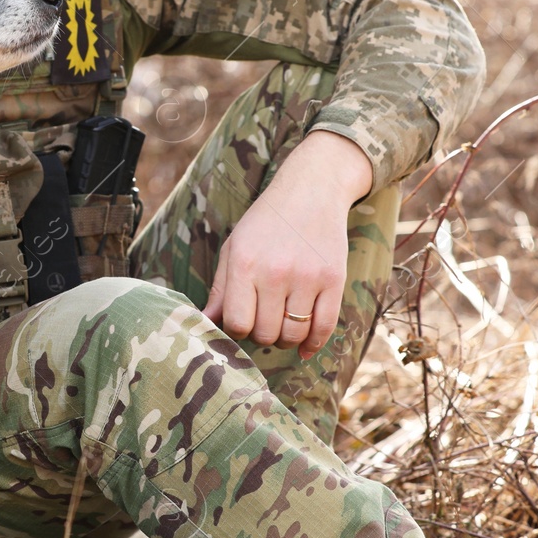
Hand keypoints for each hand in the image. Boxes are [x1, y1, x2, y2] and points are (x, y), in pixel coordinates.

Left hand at [203, 132, 372, 359]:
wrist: (311, 190)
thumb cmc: (265, 223)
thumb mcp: (234, 248)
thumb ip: (220, 289)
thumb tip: (203, 323)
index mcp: (244, 264)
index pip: (237, 323)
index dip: (238, 330)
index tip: (243, 321)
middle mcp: (275, 272)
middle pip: (266, 333)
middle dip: (263, 335)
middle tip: (264, 321)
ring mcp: (307, 277)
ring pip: (293, 335)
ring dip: (286, 340)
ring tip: (283, 327)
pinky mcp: (334, 279)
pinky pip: (324, 327)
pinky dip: (313, 344)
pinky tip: (304, 347)